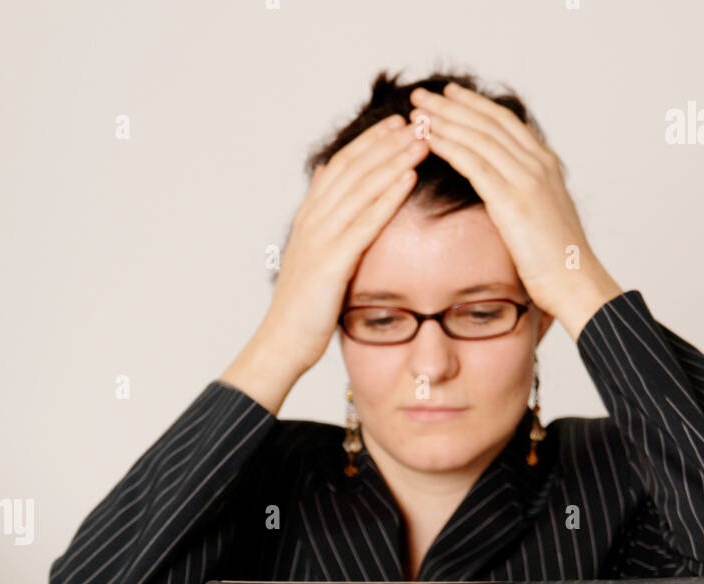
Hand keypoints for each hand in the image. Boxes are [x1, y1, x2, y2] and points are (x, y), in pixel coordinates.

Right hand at [260, 115, 430, 373]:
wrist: (282, 342)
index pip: (342, 166)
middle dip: (387, 142)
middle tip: (419, 120)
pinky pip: (364, 222)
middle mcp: (313, 219)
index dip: (370, 142)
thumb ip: (323, 222)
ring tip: (422, 140)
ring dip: (393, 160)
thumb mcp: (313, 257)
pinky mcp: (330, 262)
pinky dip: (387, 197)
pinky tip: (409, 179)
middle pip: (353, 168)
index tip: (398, 123)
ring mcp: (320, 239)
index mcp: (310, 217)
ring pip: (361, 187)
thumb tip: (326, 183)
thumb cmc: (303, 308)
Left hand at [409, 82, 621, 336]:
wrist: (576, 283)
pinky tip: (428, 137)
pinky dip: (448, 145)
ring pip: (478, 137)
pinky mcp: (513, 200)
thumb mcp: (544, 217)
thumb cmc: (559, 262)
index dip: (475, 105)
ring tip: (416, 110)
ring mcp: (527, 179)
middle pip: (488, 122)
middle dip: (452, 105)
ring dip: (444, 120)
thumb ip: (527, 196)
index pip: (505, 122)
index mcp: (546, 165)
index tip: (450, 95)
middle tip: (422, 93)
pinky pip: (473, 163)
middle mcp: (538, 164)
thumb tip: (505, 194)